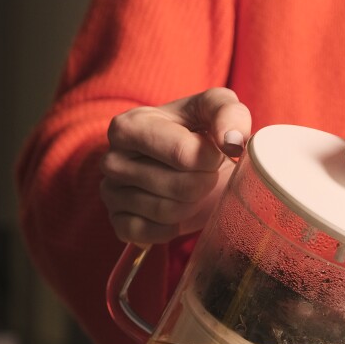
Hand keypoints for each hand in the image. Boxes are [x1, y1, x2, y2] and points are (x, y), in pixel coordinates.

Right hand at [101, 87, 251, 243]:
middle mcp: (111, 159)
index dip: (211, 159)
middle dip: (205, 183)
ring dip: (192, 204)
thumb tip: (234, 141)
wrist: (186, 164)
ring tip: (193, 188)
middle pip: (179, 187)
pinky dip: (173, 227)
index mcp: (128, 126)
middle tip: (206, 173)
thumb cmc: (197, 131)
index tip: (212, 152)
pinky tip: (177, 211)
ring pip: (167, 212)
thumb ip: (229, 113)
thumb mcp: (215, 109)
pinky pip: (151, 234)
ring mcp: (111, 193)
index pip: (184, 154)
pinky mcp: (118, 223)